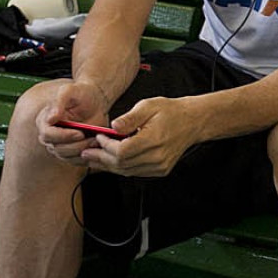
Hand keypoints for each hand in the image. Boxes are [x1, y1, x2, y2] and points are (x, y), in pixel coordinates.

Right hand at [37, 81, 112, 162]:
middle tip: (92, 138)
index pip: (47, 134)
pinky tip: (96, 148)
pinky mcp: (70, 152)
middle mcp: (49, 135)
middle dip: (76, 145)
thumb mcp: (69, 91)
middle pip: (57, 149)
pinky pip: (75, 161)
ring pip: (66, 156)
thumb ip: (59, 101)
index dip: (63, 136)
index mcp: (44, 120)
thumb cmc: (80, 93)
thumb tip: (50, 118)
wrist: (94, 100)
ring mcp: (58, 145)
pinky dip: (86, 158)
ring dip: (83, 151)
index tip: (79, 133)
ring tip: (96, 141)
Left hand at [79, 95, 199, 178]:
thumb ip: (130, 118)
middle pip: (122, 164)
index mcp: (154, 139)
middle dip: (101, 158)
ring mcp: (159, 166)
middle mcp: (157, 157)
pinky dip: (121, 168)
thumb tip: (113, 127)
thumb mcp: (148, 106)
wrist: (191, 122)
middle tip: (86, 153)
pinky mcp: (160, 170)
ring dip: (108, 165)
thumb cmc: (170, 112)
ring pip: (127, 171)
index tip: (98, 137)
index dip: (106, 146)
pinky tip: (110, 162)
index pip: (123, 151)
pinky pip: (135, 172)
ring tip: (93, 159)